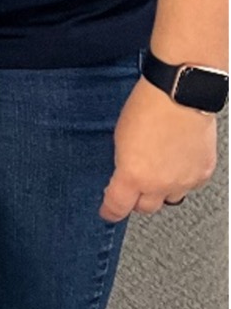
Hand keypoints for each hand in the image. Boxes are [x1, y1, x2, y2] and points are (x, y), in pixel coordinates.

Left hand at [99, 78, 218, 220]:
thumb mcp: (120, 137)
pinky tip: (177, 161)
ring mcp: (183, 181)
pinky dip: (182, 178)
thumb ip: (124, 163)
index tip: (107, 212)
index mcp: (133, 175)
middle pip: (145, 208)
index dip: (110, 212)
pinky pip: (189, 186)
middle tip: (134, 188)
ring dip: (161, 190)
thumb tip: (125, 174)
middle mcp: (160, 184)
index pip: (117, 206)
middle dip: (137, 200)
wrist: (180, 95)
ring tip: (157, 170)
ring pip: (170, 199)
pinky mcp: (202, 173)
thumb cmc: (147, 108)